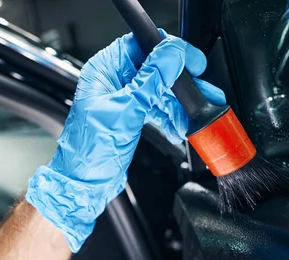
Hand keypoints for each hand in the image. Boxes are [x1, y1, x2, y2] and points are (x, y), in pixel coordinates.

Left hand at [26, 32, 225, 251]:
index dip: (170, 51)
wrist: (84, 185)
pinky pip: (156, 109)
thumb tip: (172, 54)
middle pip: (156, 69)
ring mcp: (122, 98)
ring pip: (160, 91)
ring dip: (179, 106)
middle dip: (181, 85)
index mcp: (104, 70)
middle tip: (204, 92)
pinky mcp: (130, 116)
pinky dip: (170, 118)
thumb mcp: (125, 111)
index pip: (142, 46)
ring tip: (193, 118)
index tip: (192, 62)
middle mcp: (113, 80)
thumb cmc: (89, 151)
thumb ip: (151, 81)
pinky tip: (179, 128)